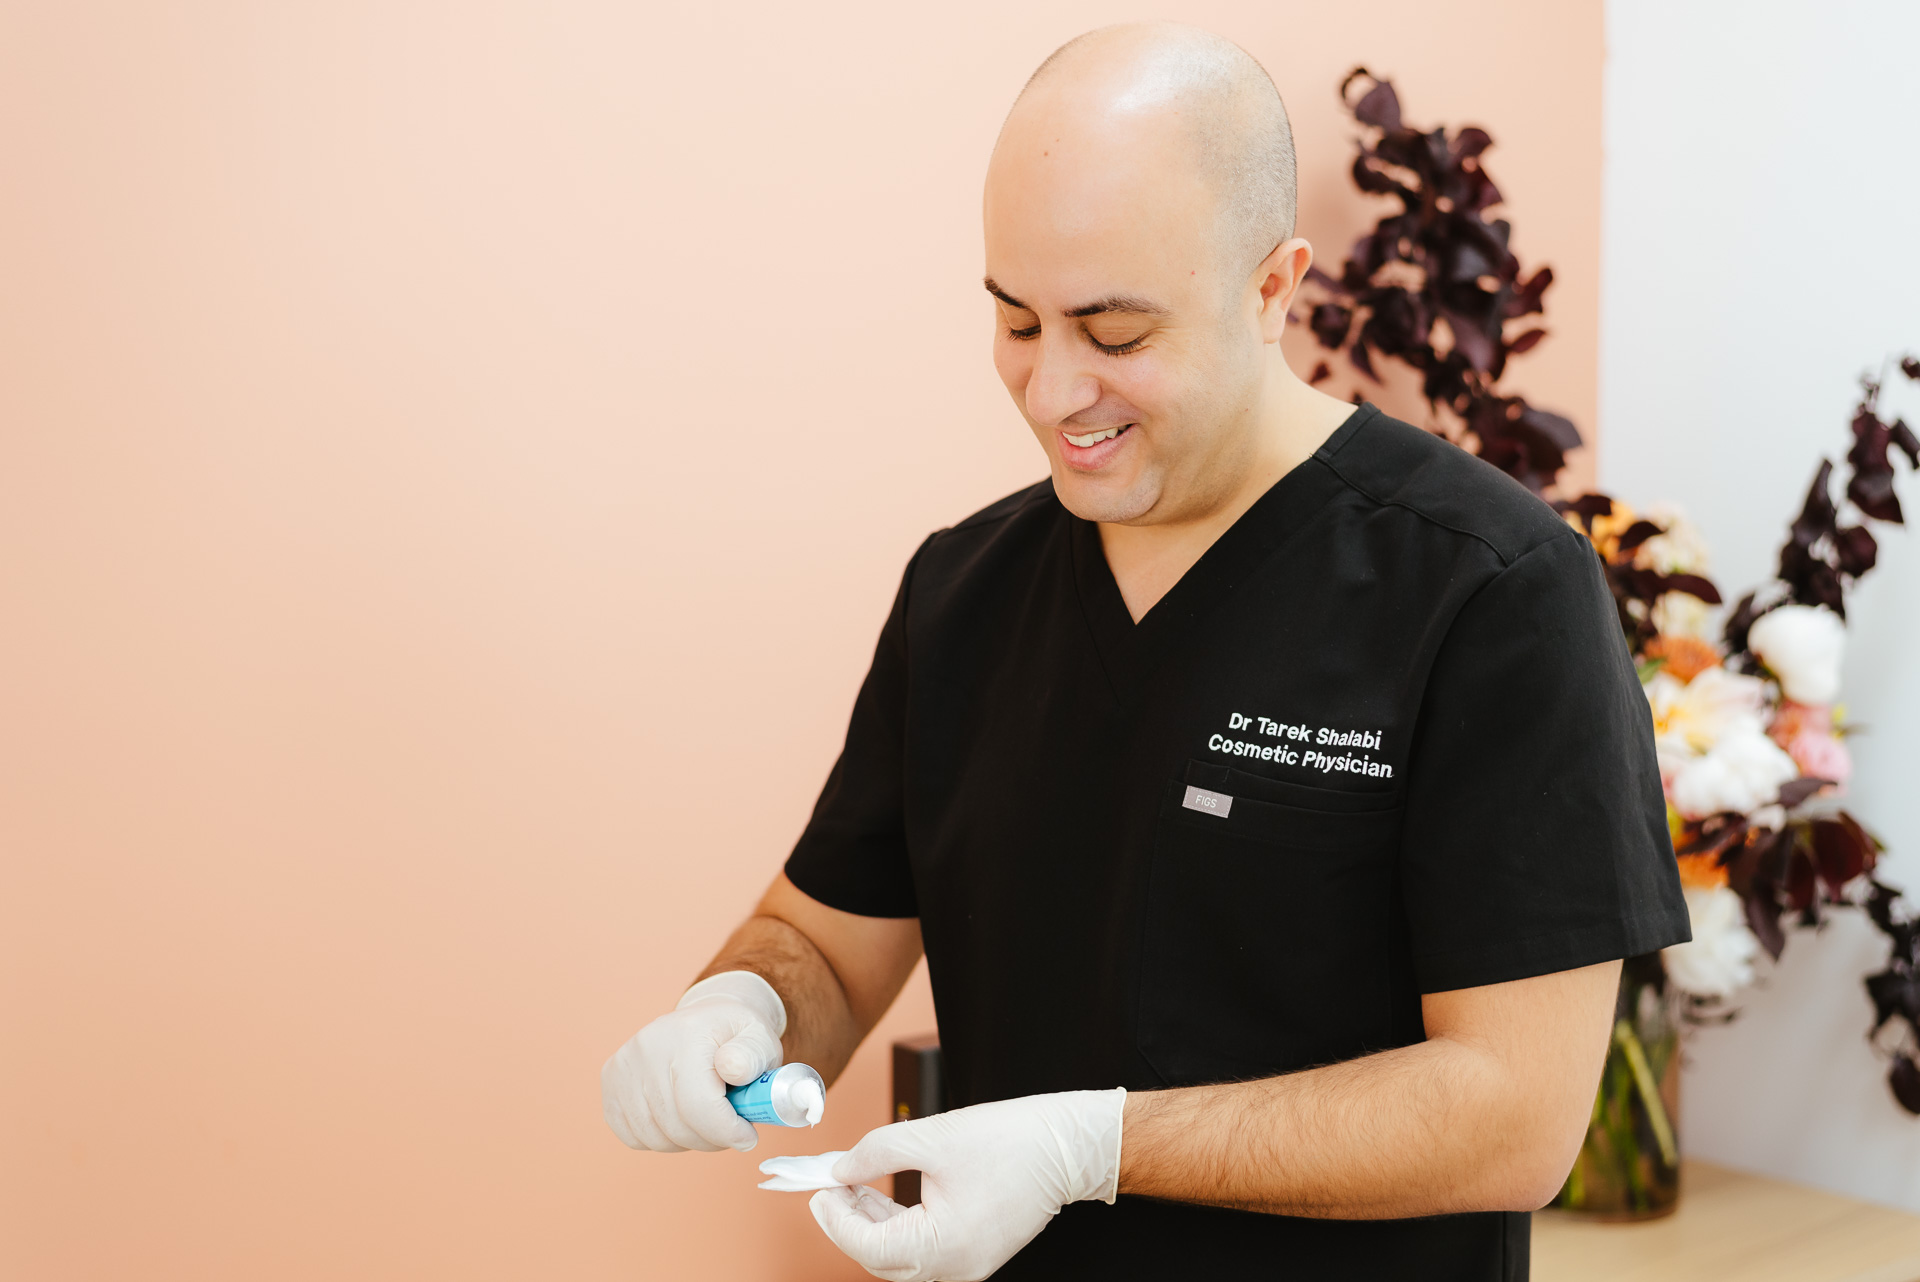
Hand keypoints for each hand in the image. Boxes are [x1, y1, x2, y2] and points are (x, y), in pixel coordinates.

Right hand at [600, 971, 785, 1153]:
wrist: (707, 1020)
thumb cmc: (735, 1036)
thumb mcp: (760, 1038)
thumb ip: (753, 1056)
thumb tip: (733, 1070)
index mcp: (686, 1034)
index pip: (698, 1105)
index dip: (727, 1132)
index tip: (747, 1137)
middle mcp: (647, 1046)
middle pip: (677, 1125)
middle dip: (712, 1138)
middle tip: (731, 1127)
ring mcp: (623, 1064)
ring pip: (655, 1137)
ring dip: (687, 1140)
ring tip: (707, 1118)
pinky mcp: (610, 1081)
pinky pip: (633, 1136)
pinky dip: (661, 1138)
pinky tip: (680, 1117)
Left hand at [808, 1088, 1124, 1281]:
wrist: (1067, 1145)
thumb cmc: (1011, 1140)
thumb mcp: (932, 1136)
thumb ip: (877, 1153)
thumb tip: (840, 1168)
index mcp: (946, 1245)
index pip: (869, 1247)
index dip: (835, 1219)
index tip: (817, 1189)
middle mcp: (956, 1267)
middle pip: (881, 1260)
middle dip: (847, 1224)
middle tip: (825, 1188)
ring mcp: (967, 1264)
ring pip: (900, 1257)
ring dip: (870, 1225)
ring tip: (850, 1185)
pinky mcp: (973, 1252)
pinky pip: (923, 1249)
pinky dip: (897, 1226)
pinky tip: (880, 1196)